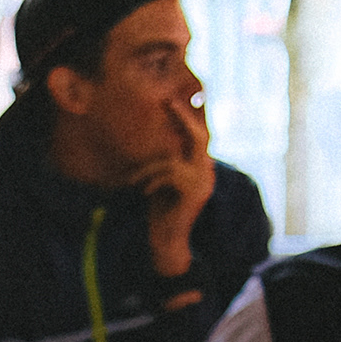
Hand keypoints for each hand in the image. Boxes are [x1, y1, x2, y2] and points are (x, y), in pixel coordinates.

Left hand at [142, 97, 213, 264]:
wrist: (167, 241)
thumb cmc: (160, 212)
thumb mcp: (161, 181)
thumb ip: (164, 162)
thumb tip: (157, 140)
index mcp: (201, 169)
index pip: (198, 137)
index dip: (187, 118)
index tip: (172, 100)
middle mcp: (207, 173)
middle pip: (199, 137)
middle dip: (183, 117)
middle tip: (168, 101)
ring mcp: (204, 182)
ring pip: (173, 160)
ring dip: (148, 169)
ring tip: (134, 182)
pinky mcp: (194, 191)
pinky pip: (170, 172)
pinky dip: (152, 180)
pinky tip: (144, 193)